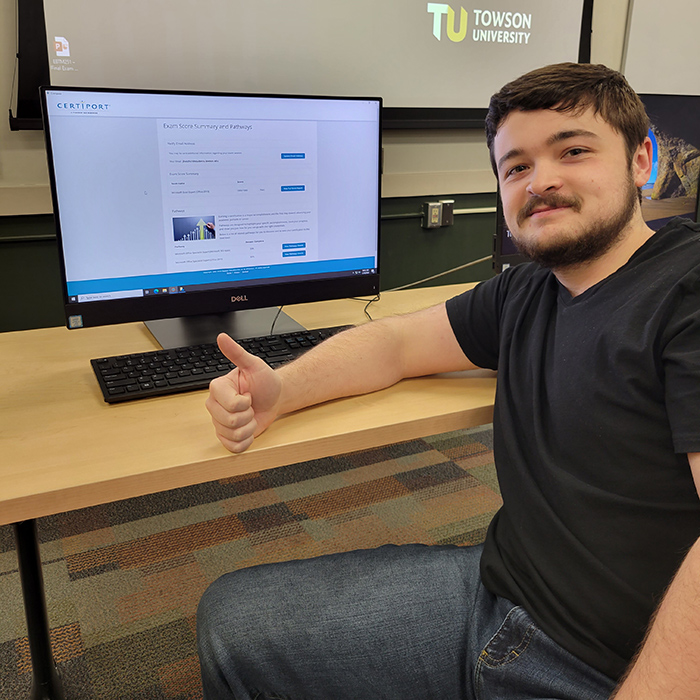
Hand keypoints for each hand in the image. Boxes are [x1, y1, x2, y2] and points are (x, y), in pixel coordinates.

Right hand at [205, 333, 282, 452]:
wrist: (274, 397)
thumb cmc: (264, 381)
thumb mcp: (254, 365)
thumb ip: (237, 353)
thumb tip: (222, 337)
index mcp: (218, 388)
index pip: (230, 405)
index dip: (245, 403)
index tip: (249, 394)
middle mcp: (214, 406)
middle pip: (230, 422)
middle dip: (248, 415)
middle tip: (251, 405)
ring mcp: (219, 422)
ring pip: (232, 435)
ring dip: (249, 427)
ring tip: (251, 415)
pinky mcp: (226, 436)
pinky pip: (233, 447)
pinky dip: (246, 441)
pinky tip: (248, 429)